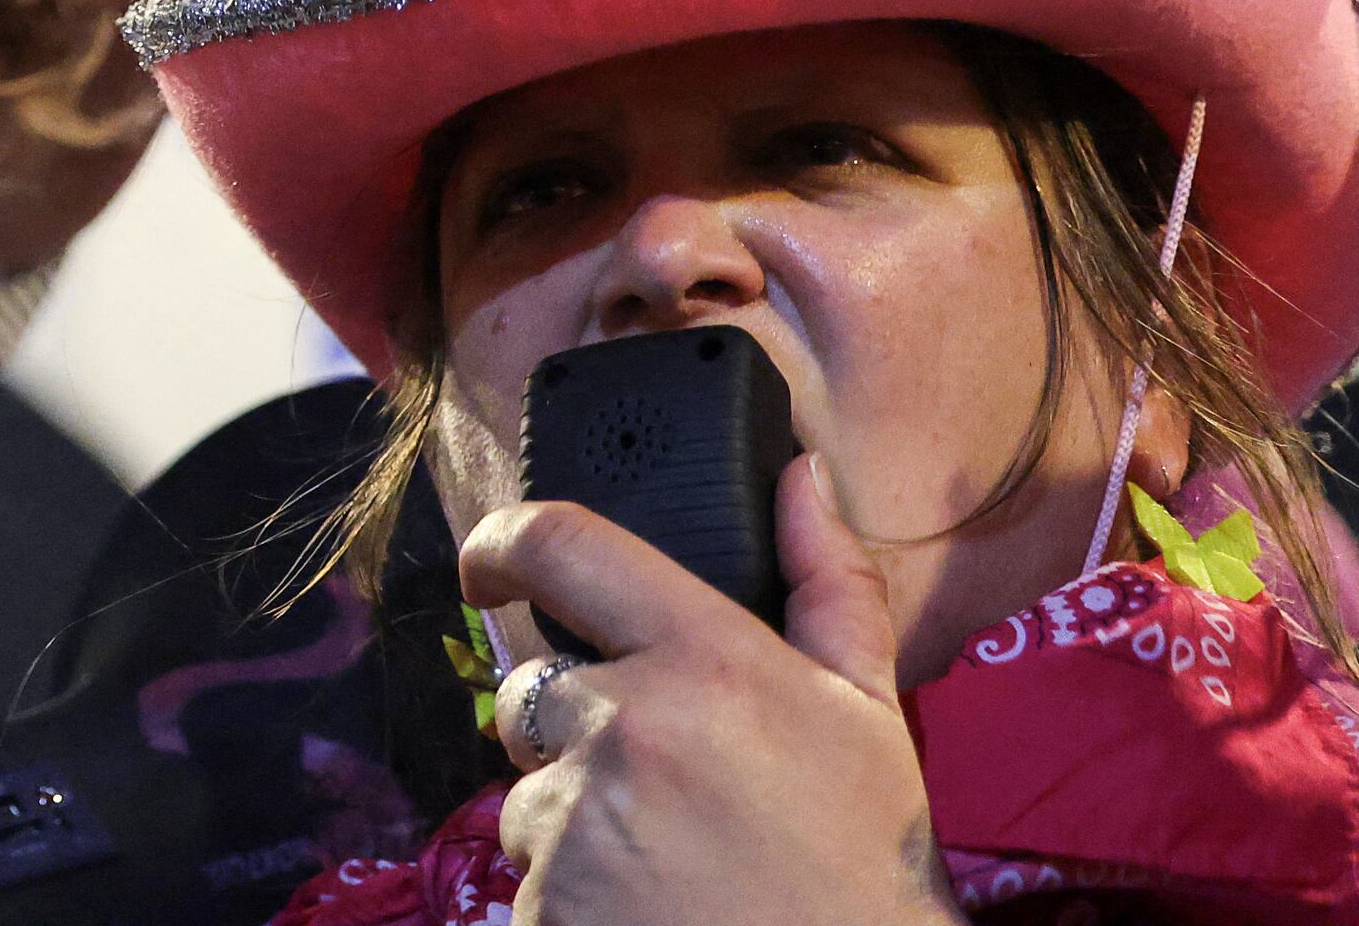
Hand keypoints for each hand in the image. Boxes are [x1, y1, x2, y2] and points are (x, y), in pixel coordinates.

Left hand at [461, 459, 953, 920]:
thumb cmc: (862, 865)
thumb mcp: (867, 716)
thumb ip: (828, 584)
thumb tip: (799, 475)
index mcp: (706, 662)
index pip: (564, 545)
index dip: (506, 540)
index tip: (491, 562)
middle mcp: (629, 727)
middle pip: (536, 693)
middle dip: (578, 731)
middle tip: (667, 791)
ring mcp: (578, 820)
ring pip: (532, 793)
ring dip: (578, 818)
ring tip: (672, 861)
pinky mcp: (545, 901)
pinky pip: (529, 874)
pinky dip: (574, 890)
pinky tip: (649, 906)